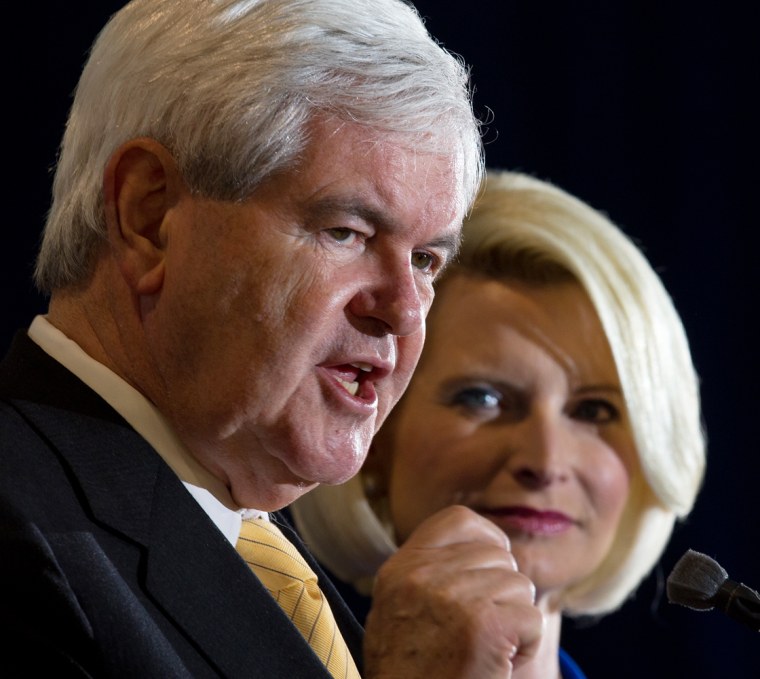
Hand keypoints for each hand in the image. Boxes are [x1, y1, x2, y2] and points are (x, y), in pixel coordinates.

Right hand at [363, 504, 542, 678]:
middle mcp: (421, 576)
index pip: (459, 520)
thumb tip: (495, 545)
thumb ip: (433, 571)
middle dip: (501, 592)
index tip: (489, 571)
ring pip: (519, 586)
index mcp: (401, 568)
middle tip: (477, 634)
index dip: (486, 540)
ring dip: (514, 621)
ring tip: (484, 651)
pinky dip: (527, 646)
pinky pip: (532, 618)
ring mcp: (452, 598)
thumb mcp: (402, 609)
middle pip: (497, 557)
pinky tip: (499, 665)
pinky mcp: (484, 627)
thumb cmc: (414, 671)